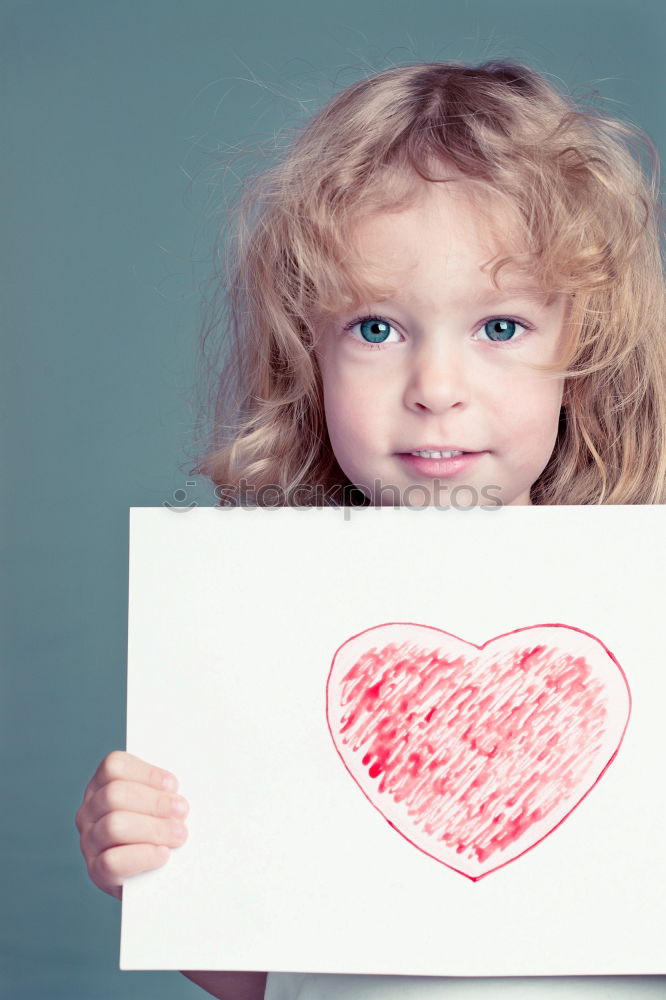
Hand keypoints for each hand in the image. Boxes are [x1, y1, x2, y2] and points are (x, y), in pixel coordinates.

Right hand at [75, 750, 188, 898]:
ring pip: (113, 826)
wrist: (150, 876)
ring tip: (178, 834)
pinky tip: (162, 854)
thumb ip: (164, 793)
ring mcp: (89, 841)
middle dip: (154, 802)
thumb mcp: (158, 805)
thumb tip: (180, 795)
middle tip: (181, 811)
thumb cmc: (158, 831)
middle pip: (114, 795)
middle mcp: (89, 811)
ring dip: (153, 828)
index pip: (114, 766)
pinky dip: (142, 855)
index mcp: (102, 785)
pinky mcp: (95, 871)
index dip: (146, 773)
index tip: (173, 785)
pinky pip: (112, 861)